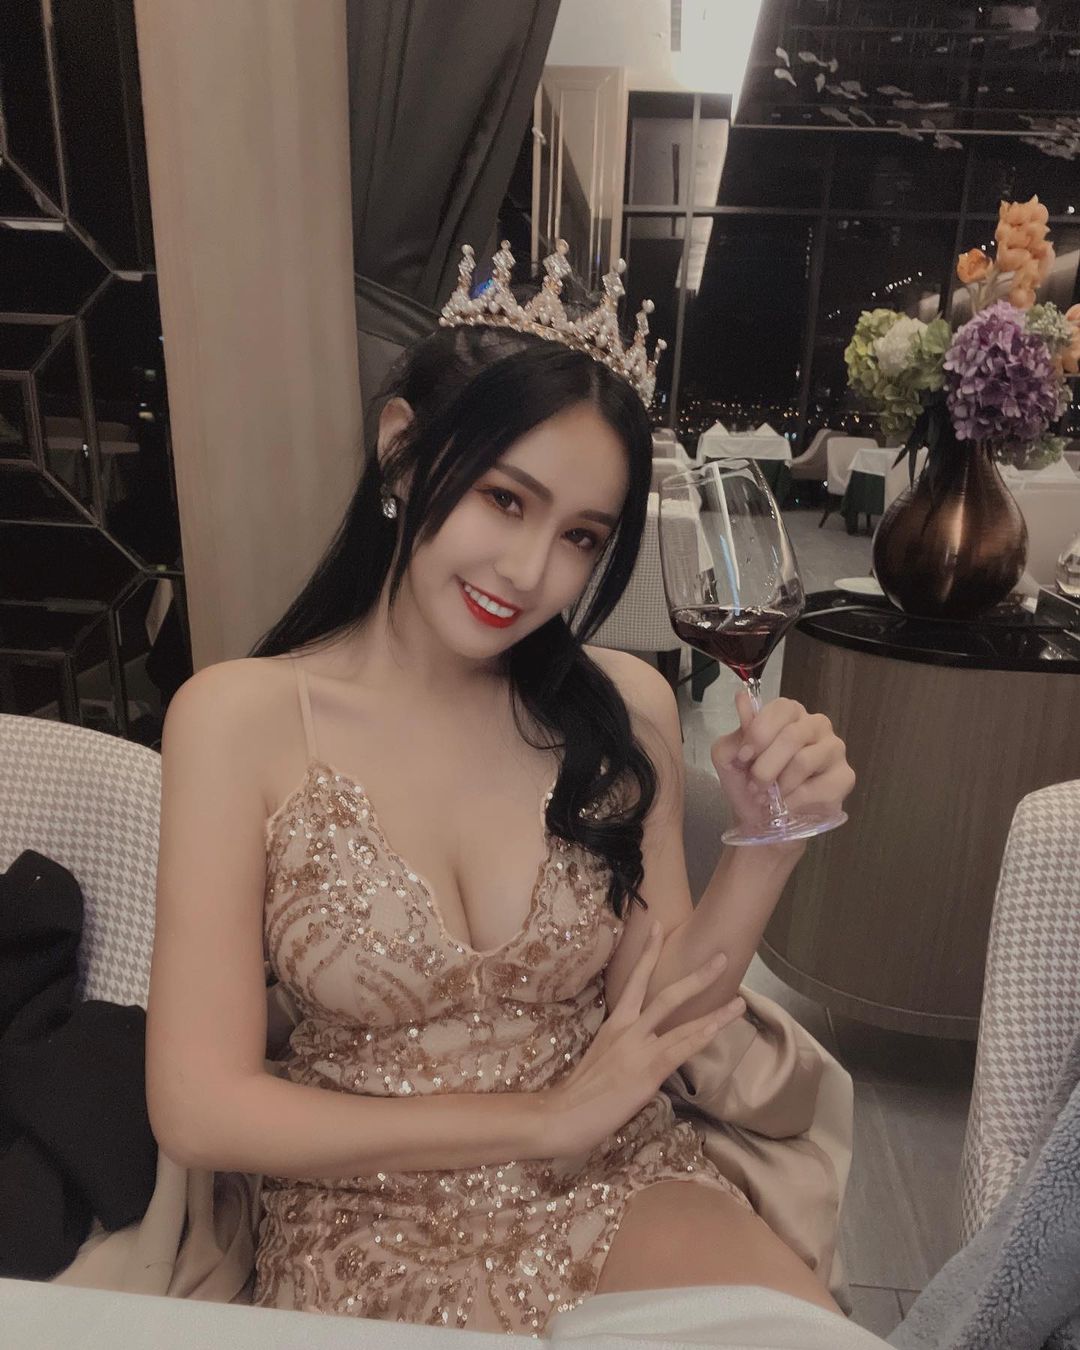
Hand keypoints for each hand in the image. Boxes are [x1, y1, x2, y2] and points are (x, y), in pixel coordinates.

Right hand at [541, 923, 744, 1158]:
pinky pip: (680, 1049)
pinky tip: (718, 1027)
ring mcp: (638, 1048)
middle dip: (697, 976)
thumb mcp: (602, 1057)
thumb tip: (642, 1047)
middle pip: (667, 994)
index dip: (648, 952)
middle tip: (721, 957)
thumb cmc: (579, 1092)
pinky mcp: (647, 1071)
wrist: (562, 1114)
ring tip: (740, 1000)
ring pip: (682, 1021)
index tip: (658, 925)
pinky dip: (701, 1036)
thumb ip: (624, 1046)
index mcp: (615, 1023)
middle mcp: (627, 1028)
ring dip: (715, 1011)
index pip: (635, 980)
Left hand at [710, 692, 855, 830]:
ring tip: (768, 798)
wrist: (762, 820)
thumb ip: (736, 733)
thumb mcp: (730, 758)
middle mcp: (816, 724)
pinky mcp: (844, 777)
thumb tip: (741, 698)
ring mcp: (834, 749)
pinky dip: (794, 802)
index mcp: (789, 713)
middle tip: (754, 786)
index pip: (781, 708)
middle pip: (793, 736)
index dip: (759, 733)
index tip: (743, 758)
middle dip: (766, 767)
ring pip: (804, 761)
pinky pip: (818, 788)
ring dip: (779, 786)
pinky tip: (787, 806)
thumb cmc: (747, 783)